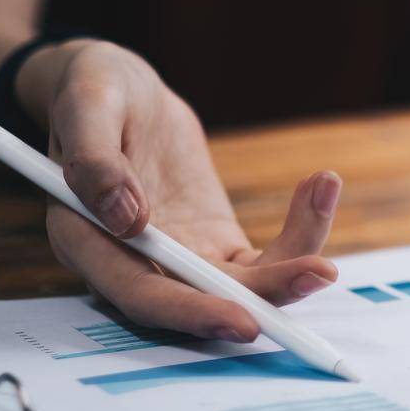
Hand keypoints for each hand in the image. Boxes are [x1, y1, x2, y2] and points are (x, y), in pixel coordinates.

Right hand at [16, 40, 340, 340]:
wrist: (117, 90)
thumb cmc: (91, 92)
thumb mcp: (85, 104)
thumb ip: (94, 160)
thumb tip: (128, 218)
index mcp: (89, 242)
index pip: (142, 295)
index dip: (192, 313)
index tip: (244, 321)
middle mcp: (134, 264)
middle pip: (204, 300)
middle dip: (265, 295)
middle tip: (320, 272)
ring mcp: (180, 258)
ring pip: (243, 286)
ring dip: (294, 260)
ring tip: (324, 192)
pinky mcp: (213, 243)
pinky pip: (262, 257)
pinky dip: (298, 229)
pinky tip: (320, 185)